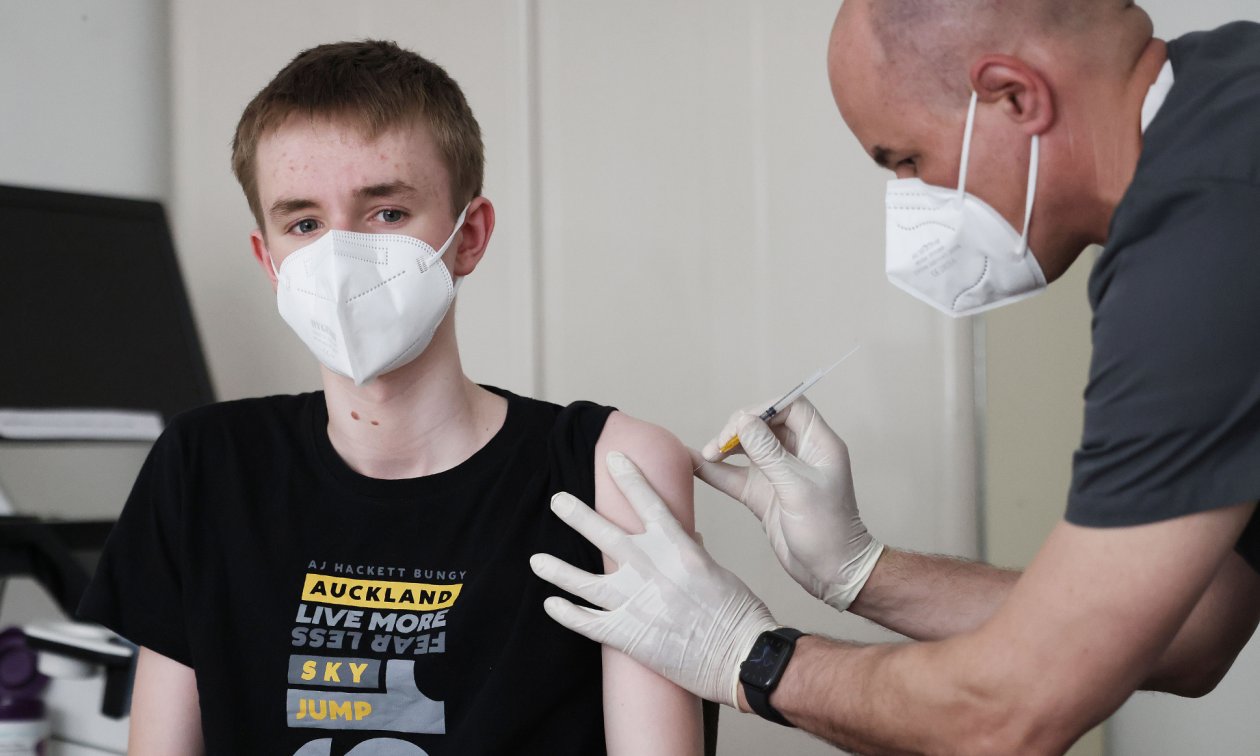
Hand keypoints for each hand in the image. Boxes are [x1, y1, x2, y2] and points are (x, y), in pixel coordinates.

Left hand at [530, 451, 776, 706]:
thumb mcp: (718, 572)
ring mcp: (638, 603)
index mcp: (679, 550)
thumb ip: (694, 553)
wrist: (743, 657)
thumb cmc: (740, 615)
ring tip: (537, 559)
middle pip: (605, 535)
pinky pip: (588, 623)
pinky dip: (567, 614)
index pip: (649, 504)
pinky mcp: (630, 636)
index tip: (613, 458)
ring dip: (558, 570)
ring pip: (585, 582)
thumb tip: (690, 536)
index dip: (630, 478)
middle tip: (558, 500)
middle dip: (577, 514)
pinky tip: (551, 605)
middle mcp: (653, 571)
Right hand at [694, 397, 882, 611]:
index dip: (764, 409)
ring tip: (707, 455)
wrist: (832, 573)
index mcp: (818, 444)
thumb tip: (743, 421)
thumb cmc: (828, 530)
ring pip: (746, 448)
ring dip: (725, 448)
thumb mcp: (798, 488)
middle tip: (719, 444)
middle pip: (763, 425)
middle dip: (738, 428)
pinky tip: (694, 465)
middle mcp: (797, 454)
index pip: (790, 408)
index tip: (741, 423)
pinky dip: (716, 471)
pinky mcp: (763, 494)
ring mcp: (778, 474)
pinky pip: (735, 476)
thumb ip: (769, 454)